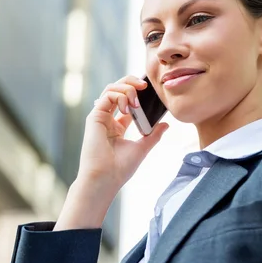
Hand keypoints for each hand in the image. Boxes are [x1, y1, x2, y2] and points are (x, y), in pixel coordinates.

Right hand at [55, 75, 168, 229]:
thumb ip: (153, 135)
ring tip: (137, 100)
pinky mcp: (94, 117)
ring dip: (127, 88)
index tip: (151, 91)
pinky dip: (120, 95)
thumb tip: (166, 125)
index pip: (127, 101)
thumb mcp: (142, 148)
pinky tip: (129, 108)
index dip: (138, 93)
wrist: (105, 179)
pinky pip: (107, 96)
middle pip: (117, 90)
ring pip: (111, 89)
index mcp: (117, 126)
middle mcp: (107, 119)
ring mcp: (100, 117)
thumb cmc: (120, 168)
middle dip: (131, 82)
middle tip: (146, 85)